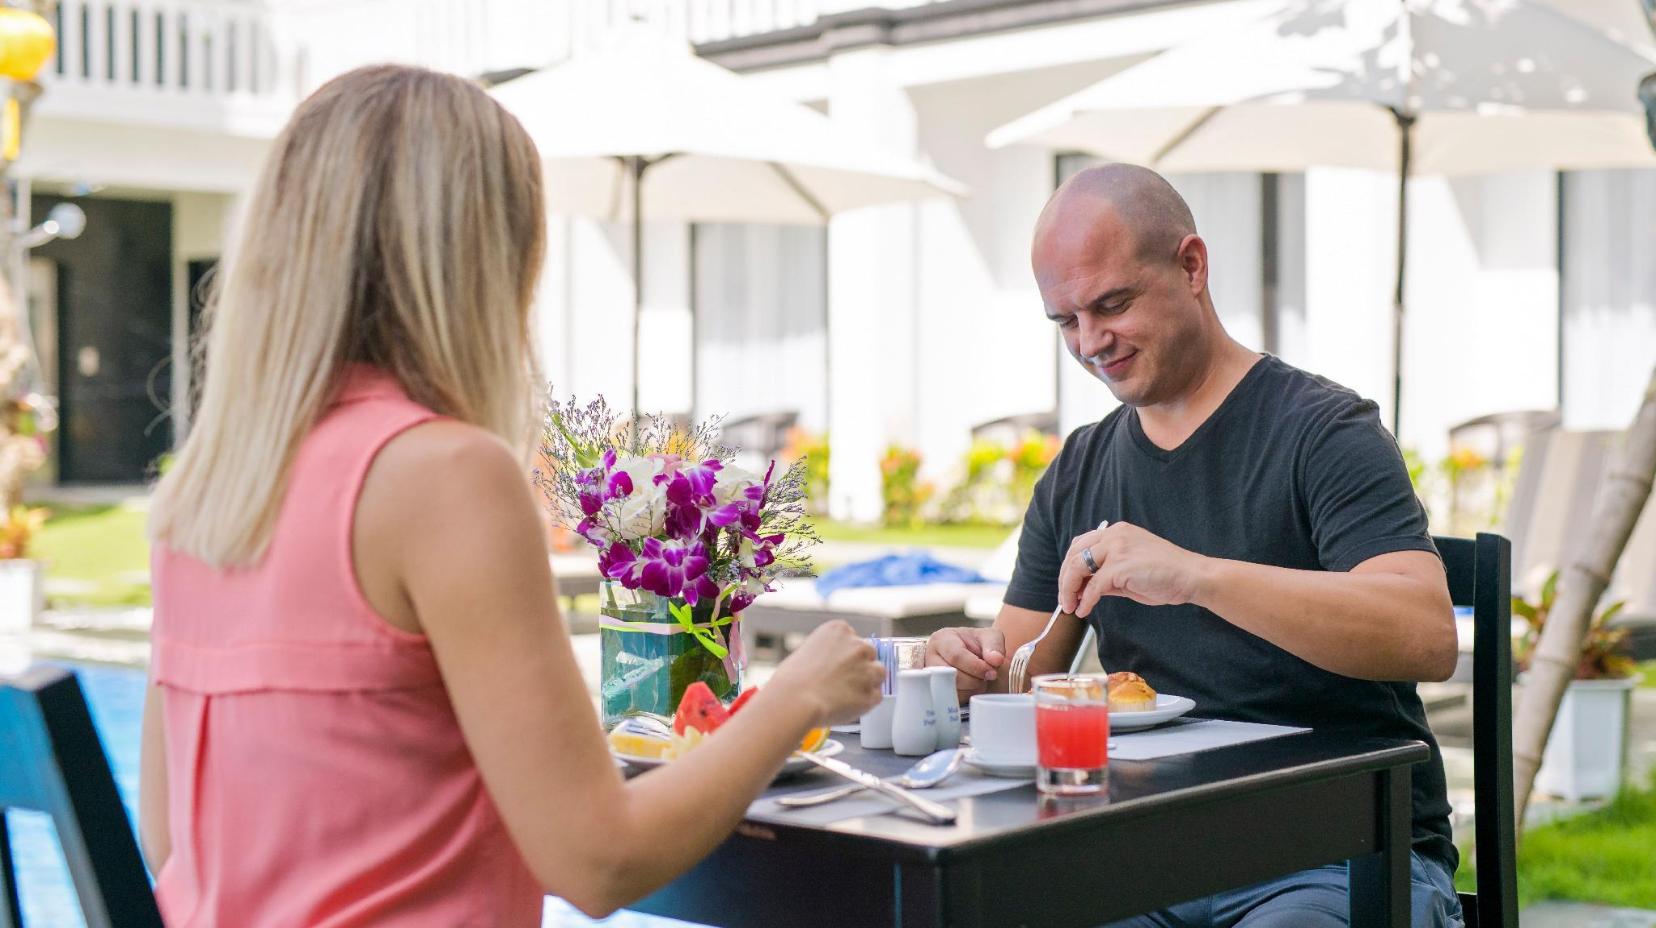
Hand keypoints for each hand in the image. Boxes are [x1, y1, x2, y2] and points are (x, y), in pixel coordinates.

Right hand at [768, 621, 884, 725]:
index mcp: (840, 630)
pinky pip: (876, 696)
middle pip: (869, 654)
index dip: (846, 654)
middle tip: (842, 680)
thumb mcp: (807, 650)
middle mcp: (858, 645)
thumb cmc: (792, 679)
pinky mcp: (871, 694)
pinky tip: (847, 705)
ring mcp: (868, 670)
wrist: (795, 700)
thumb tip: (834, 663)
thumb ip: (828, 652)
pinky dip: (865, 702)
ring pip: (879, 673)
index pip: (853, 639)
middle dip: (860, 666)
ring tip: (847, 694)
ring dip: (868, 682)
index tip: (837, 665)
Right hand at [924, 627, 1006, 702]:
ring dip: (971, 689)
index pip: (955, 656)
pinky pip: (952, 699)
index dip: (975, 667)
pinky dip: (966, 696)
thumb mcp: (989, 637)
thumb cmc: (977, 645)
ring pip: (951, 690)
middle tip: (986, 676)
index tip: (992, 672)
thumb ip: (994, 645)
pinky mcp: (937, 692)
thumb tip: (996, 659)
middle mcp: (931, 658)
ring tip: (978, 679)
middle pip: (951, 676)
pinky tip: (972, 687)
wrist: (973, 656)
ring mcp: (931, 677)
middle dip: (974, 680)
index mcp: (942, 640)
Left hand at [1059, 522, 1209, 614]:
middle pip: (1074, 554)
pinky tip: (1084, 610)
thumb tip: (1085, 589)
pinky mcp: (1120, 566)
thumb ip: (1107, 576)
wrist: (1192, 576)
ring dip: (1069, 589)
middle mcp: (1114, 535)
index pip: (1081, 545)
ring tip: (1070, 606)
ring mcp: (1117, 548)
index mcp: (1116, 532)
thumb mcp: (1129, 572)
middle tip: (1064, 600)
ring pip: (1078, 567)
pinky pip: (1094, 585)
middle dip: (1065, 579)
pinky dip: (1086, 600)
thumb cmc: (1166, 575)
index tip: (1068, 586)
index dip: (1069, 567)